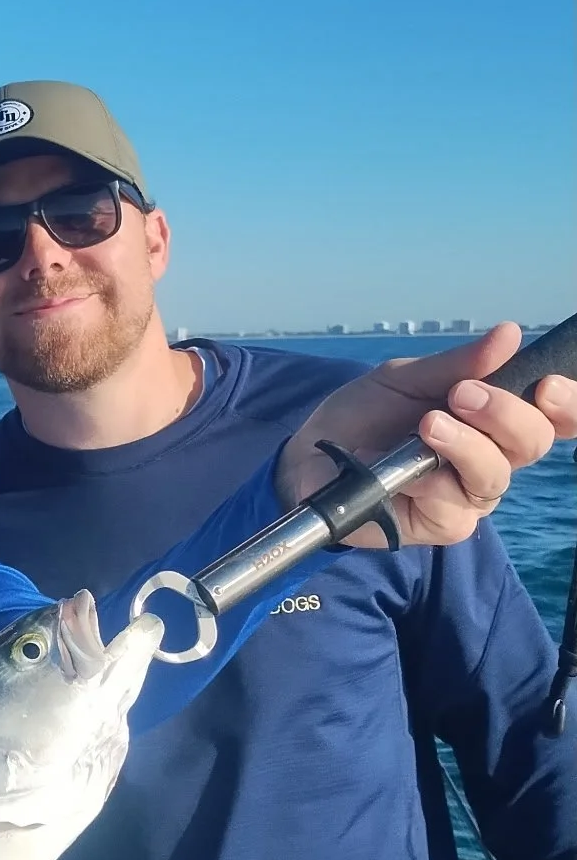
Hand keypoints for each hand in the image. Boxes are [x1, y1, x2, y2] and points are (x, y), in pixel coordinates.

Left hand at [277, 323, 576, 548]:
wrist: (310, 456)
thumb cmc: (363, 416)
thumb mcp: (404, 379)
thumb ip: (457, 364)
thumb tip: (509, 333)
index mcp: (493, 419)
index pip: (552, 416)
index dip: (565, 405)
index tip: (548, 386)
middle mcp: (492, 457)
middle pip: (533, 442)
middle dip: (505, 413)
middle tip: (463, 394)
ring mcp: (469, 495)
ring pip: (495, 475)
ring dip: (467, 445)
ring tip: (429, 425)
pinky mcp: (444, 526)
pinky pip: (456, 506)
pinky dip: (434, 481)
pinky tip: (411, 469)